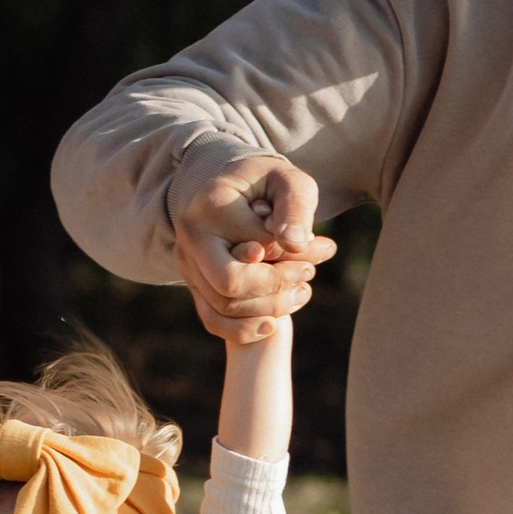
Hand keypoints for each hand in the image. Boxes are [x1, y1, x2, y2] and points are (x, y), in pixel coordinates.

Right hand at [171, 154, 331, 327]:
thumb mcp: (290, 183)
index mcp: (212, 206)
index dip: (295, 255)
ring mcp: (187, 263)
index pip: (258, 247)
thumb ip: (295, 209)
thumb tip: (294, 244)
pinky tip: (273, 324)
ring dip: (269, 308)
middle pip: (230, 284)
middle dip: (277, 287)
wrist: (234, 187)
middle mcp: (191, 237)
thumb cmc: (268, 183)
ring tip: (302, 292)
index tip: (325, 247)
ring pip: (223, 307)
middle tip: (309, 274)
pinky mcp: (193, 283)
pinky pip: (212, 319)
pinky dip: (243, 330)